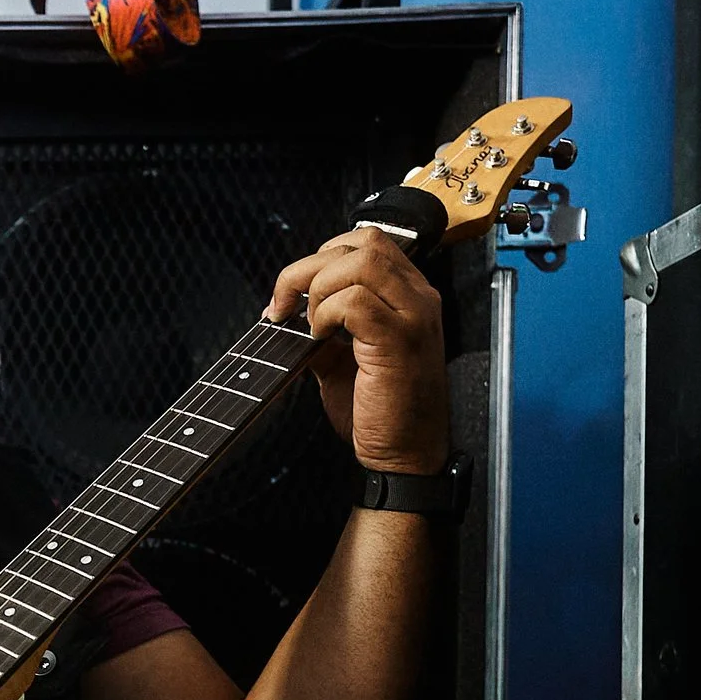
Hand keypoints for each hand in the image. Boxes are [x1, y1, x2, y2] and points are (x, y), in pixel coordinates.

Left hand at [266, 228, 450, 475]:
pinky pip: (357, 301)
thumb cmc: (381, 413)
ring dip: (319, 288)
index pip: (368, 242)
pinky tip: (320, 339)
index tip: (294, 293)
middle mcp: (418, 298)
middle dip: (309, 267)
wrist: (405, 457)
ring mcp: (413, 316)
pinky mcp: (400, 341)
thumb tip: (282, 312)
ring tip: (310, 325)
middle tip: (285, 305)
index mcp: (408, 295)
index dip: (322, 257)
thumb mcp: (341, 361)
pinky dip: (327, 313)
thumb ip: (320, 329)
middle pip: (362, 243)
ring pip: (360, 262)